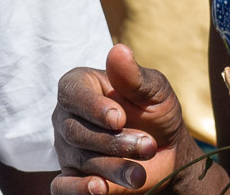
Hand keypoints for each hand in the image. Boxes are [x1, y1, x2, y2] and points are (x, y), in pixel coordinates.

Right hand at [52, 44, 205, 193]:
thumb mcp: (154, 91)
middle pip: (75, 131)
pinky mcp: (72, 177)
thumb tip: (119, 50)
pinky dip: (77, 190)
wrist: (167, 153)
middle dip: (113, 142)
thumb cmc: (156, 113)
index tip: (119, 118)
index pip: (72, 93)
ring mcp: (66, 148)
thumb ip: (134, 75)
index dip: (93, 107)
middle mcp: (66, 116)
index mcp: (80, 87)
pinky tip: (99, 189)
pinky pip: (62, 187)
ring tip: (140, 174)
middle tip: (148, 146)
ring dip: (111, 167)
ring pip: (78, 159)